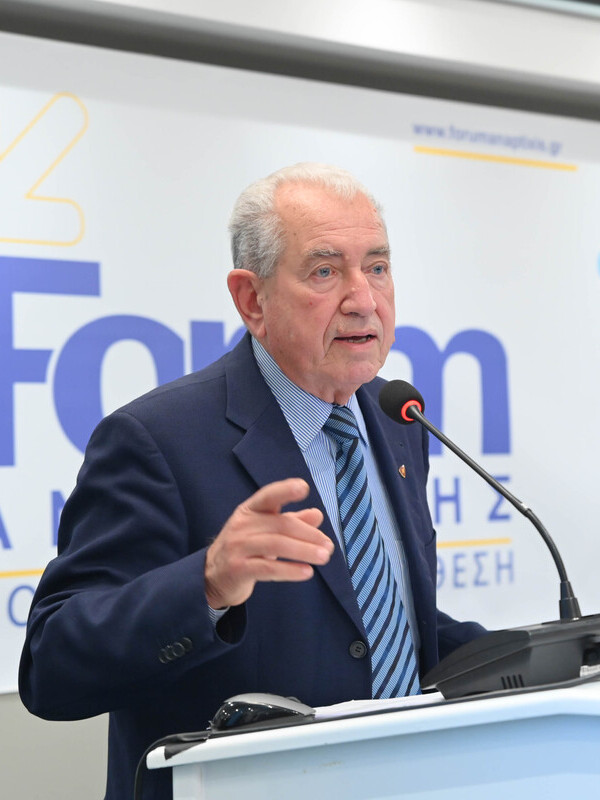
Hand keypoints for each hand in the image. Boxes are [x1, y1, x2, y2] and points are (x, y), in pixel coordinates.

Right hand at [204, 478, 332, 608]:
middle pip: (281, 524)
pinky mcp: (238, 569)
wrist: (213, 576)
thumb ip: (291, 521)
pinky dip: (290, 570)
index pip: (268, 495)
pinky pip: (268, 568)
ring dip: (304, 551)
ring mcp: (237, 546)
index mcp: (250, 510)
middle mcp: (242, 525)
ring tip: (324, 557)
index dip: (285, 490)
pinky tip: (307, 572)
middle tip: (329, 546)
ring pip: (276, 545)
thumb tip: (317, 514)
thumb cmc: (246, 548)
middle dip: (308, 534)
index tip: (303, 487)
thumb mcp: (266, 531)